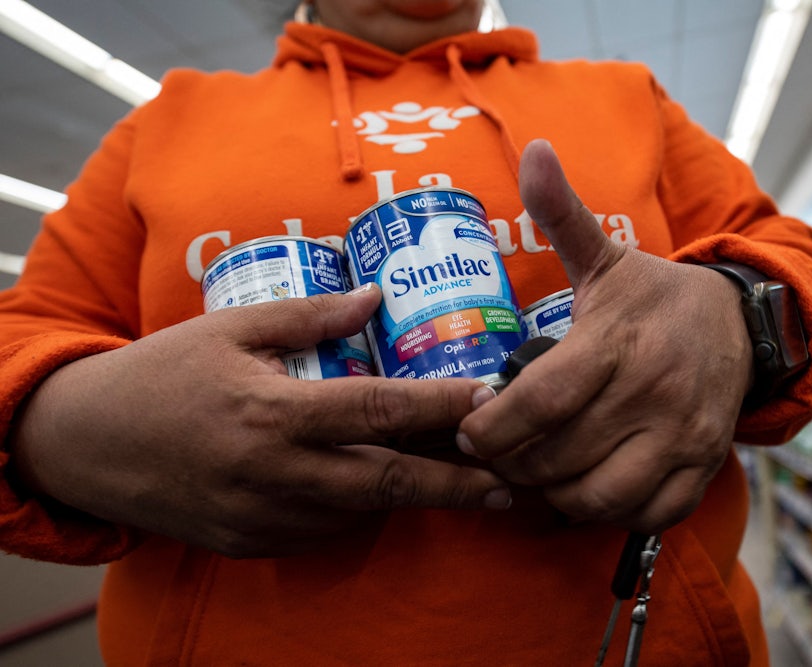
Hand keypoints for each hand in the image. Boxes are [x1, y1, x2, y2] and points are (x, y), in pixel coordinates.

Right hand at [10, 285, 509, 557]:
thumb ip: (309, 316)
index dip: (440, 407)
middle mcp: (277, 473)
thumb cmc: (163, 375)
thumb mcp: (231, 328)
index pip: (377, 410)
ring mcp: (265, 517)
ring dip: (414, 494)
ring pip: (362, 509)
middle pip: (387, 482)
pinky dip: (362, 508)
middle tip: (510, 481)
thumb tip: (376, 299)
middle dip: (455, 484)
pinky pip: (325, 529)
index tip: (491, 403)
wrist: (88, 445)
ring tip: (465, 480)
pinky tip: (388, 488)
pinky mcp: (255, 543)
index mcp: (274, 412)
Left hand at [456, 139, 752, 534]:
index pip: (541, 402)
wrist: (739, 325)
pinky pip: (645, 514)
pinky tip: (583, 485)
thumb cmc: (655, 297)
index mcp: (618, 343)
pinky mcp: (703, 466)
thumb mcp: (607, 256)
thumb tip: (532, 150)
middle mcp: (655, 394)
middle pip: (559, 456)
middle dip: (512, 464)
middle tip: (494, 452)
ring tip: (535, 470)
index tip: (469, 429)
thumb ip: (563, 214)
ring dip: (553, 493)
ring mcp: (684, 436)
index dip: (491, 427)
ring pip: (598, 495)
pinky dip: (606, 511)